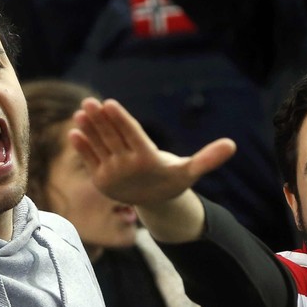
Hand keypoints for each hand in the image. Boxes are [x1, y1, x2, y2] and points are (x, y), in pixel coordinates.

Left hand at [71, 98, 235, 207]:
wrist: (154, 204)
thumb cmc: (173, 180)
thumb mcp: (190, 171)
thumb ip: (208, 158)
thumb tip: (232, 145)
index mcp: (148, 160)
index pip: (132, 135)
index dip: (120, 119)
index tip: (109, 103)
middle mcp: (128, 168)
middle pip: (112, 138)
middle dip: (99, 120)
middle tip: (89, 102)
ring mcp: (112, 175)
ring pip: (98, 147)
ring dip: (88, 129)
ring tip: (81, 112)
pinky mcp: (100, 181)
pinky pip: (89, 159)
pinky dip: (81, 146)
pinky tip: (74, 130)